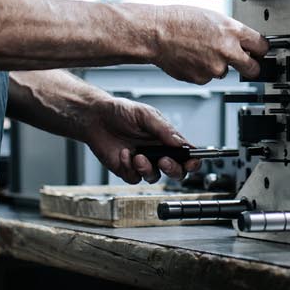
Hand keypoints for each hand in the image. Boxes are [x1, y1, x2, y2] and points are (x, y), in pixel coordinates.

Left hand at [81, 96, 199, 183]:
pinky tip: (124, 154)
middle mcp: (157, 152)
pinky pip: (134, 178)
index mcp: (166, 138)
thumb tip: (182, 143)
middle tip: (164, 161)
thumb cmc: (121, 112)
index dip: (193, 162)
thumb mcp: (146, 115)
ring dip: (147, 169)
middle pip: (176, 172)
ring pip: (155, 177)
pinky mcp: (127, 170)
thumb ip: (164, 130)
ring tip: (138, 156)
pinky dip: (129, 168)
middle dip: (173, 170)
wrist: (96, 117)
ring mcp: (142, 163)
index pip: (187, 154)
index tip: (191, 162)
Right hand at [149, 5, 267, 83]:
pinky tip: (191, 57)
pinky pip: (207, 77)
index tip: (258, 52)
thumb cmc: (179, 20)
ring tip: (200, 51)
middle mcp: (228, 50)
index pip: (262, 46)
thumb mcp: (213, 17)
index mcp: (233, 31)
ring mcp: (215, 67)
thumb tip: (242, 41)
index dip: (260, 50)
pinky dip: (201, 70)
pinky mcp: (202, 79)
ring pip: (225, 72)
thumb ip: (231, 31)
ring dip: (218, 65)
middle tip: (245, 63)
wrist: (156, 33)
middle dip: (250, 67)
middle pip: (253, 68)